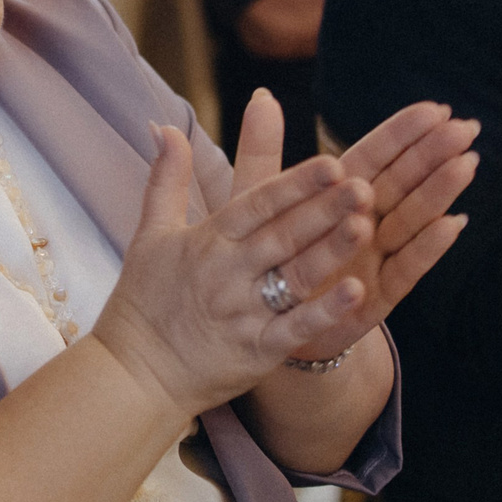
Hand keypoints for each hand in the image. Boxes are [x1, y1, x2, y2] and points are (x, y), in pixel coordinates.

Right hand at [91, 108, 389, 420]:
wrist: (134, 375)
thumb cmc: (144, 301)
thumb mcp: (150, 233)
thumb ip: (166, 177)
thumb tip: (165, 126)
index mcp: (208, 241)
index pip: (256, 205)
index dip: (294, 184)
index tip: (331, 163)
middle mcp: (228, 273)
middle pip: (283, 236)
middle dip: (324, 209)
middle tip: (364, 184)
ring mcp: (243, 314)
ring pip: (295, 278)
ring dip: (331, 251)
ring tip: (367, 226)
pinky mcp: (256, 352)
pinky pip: (295, 329)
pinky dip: (325, 312)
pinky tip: (357, 291)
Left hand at [248, 94, 475, 362]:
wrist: (259, 327)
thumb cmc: (262, 257)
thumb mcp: (255, 203)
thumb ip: (261, 151)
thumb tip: (262, 95)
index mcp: (335, 196)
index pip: (374, 157)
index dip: (402, 134)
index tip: (437, 108)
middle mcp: (362, 223)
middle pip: (402, 183)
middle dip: (433, 155)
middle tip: (466, 128)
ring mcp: (374, 258)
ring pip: (411, 219)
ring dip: (439, 193)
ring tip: (465, 165)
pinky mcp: (378, 297)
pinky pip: (406, 269)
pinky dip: (428, 248)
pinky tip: (453, 224)